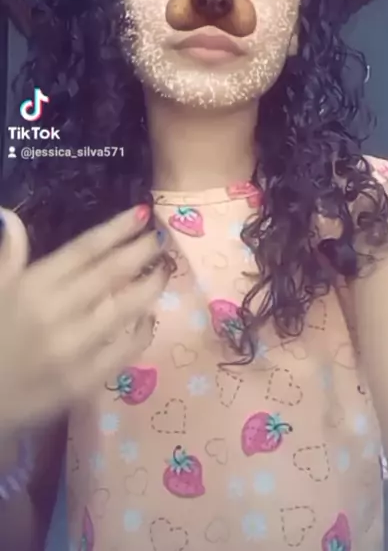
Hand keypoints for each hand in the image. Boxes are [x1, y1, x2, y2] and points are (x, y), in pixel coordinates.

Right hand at [0, 205, 168, 434]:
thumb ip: (10, 256)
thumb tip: (12, 218)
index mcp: (32, 287)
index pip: (84, 249)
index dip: (117, 229)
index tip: (142, 213)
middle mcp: (55, 313)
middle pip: (110, 273)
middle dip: (141, 251)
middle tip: (161, 237)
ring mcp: (73, 350)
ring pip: (124, 308)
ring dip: (149, 285)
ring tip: (163, 270)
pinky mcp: (85, 382)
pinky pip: (126, 351)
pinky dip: (144, 330)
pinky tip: (149, 315)